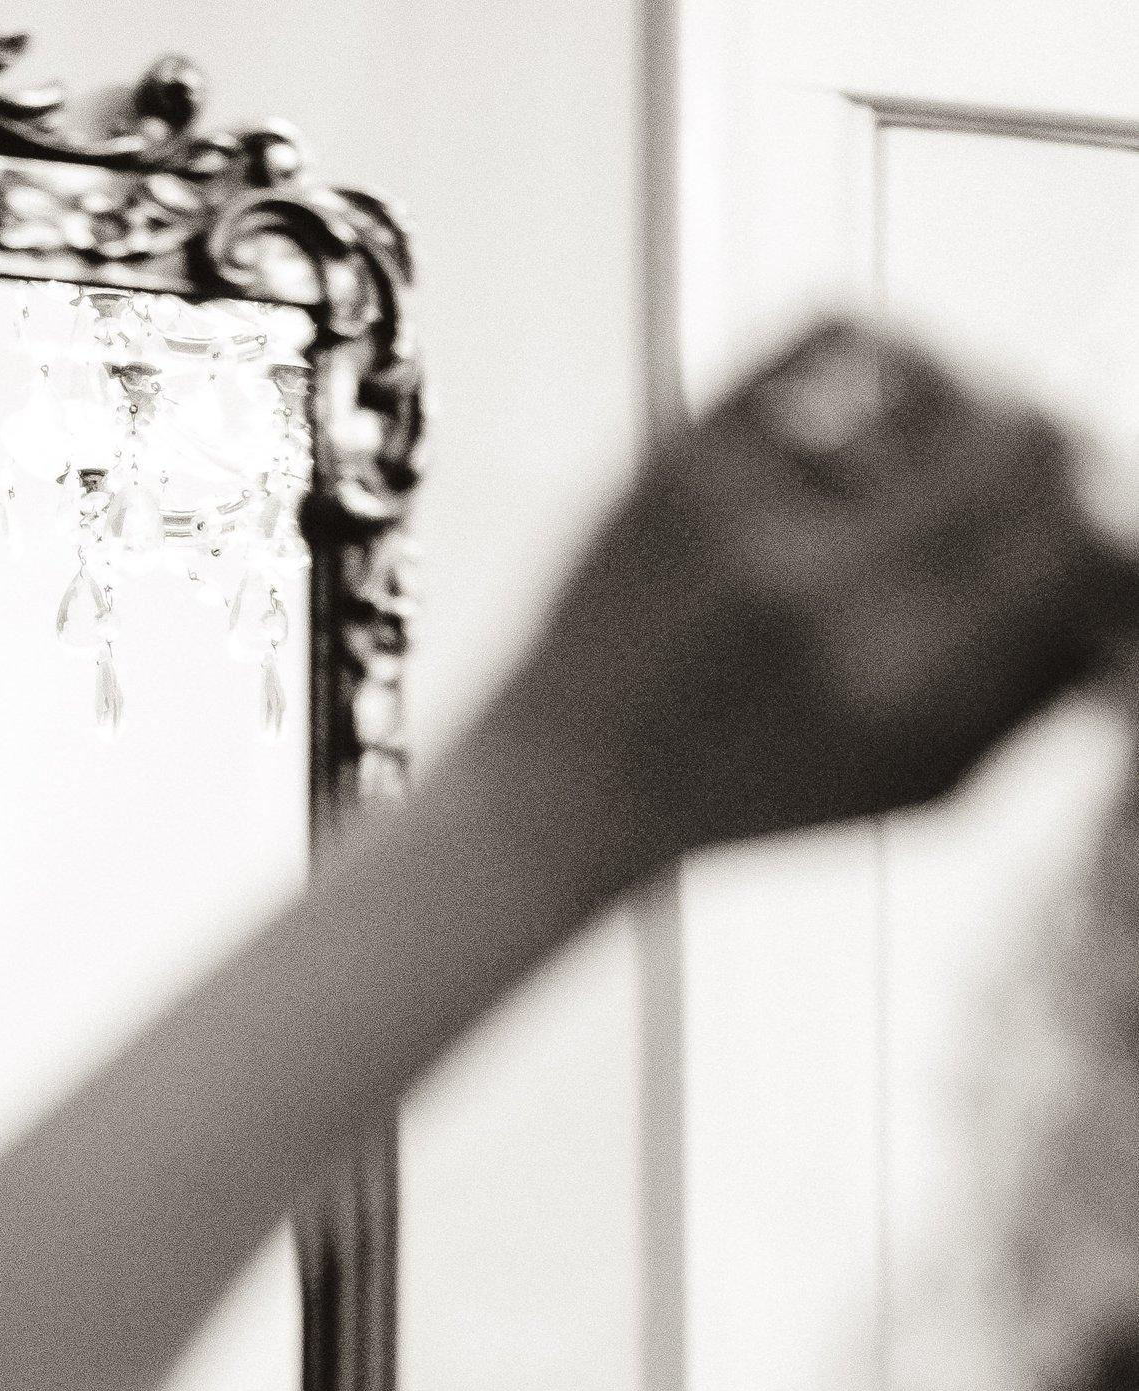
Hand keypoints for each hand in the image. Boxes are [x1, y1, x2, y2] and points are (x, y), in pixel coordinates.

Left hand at [474, 316, 1138, 899]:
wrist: (566, 792)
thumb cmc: (743, 797)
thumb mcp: (909, 785)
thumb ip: (1034, 702)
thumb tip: (1119, 616)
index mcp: (899, 688)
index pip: (1079, 543)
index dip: (1108, 527)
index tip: (1092, 532)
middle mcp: (829, 596)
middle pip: (1027, 439)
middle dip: (1055, 453)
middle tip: (1041, 474)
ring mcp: (750, 516)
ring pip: (940, 375)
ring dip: (968, 404)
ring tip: (944, 452)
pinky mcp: (687, 454)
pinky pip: (832, 332)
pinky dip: (882, 346)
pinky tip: (881, 394)